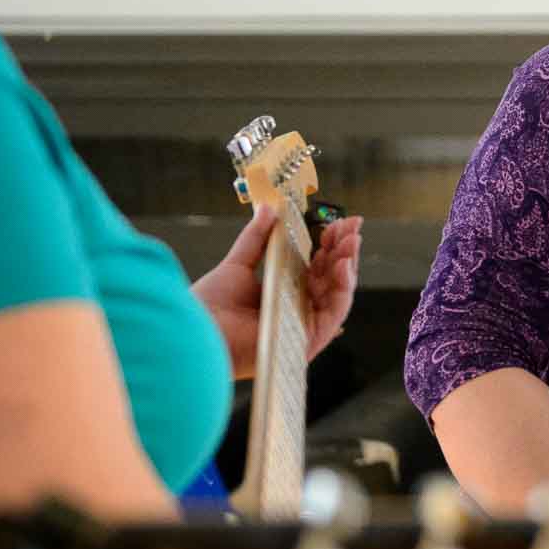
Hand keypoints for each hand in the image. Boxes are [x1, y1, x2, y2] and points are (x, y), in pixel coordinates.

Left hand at [192, 206, 364, 379]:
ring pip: (338, 294)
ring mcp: (303, 326)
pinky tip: (344, 264)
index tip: (338, 222)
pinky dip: (343, 289)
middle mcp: (296, 311)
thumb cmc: (209, 308)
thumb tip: (268, 208)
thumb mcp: (236, 265)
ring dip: (349, 264)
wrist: (195, 334)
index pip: (315, 268)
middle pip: (330, 279)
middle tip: (353, 225)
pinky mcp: (307, 340)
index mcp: (283, 295)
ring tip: (352, 239)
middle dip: (343, 250)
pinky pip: (334, 313)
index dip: (328, 245)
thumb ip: (256, 238)